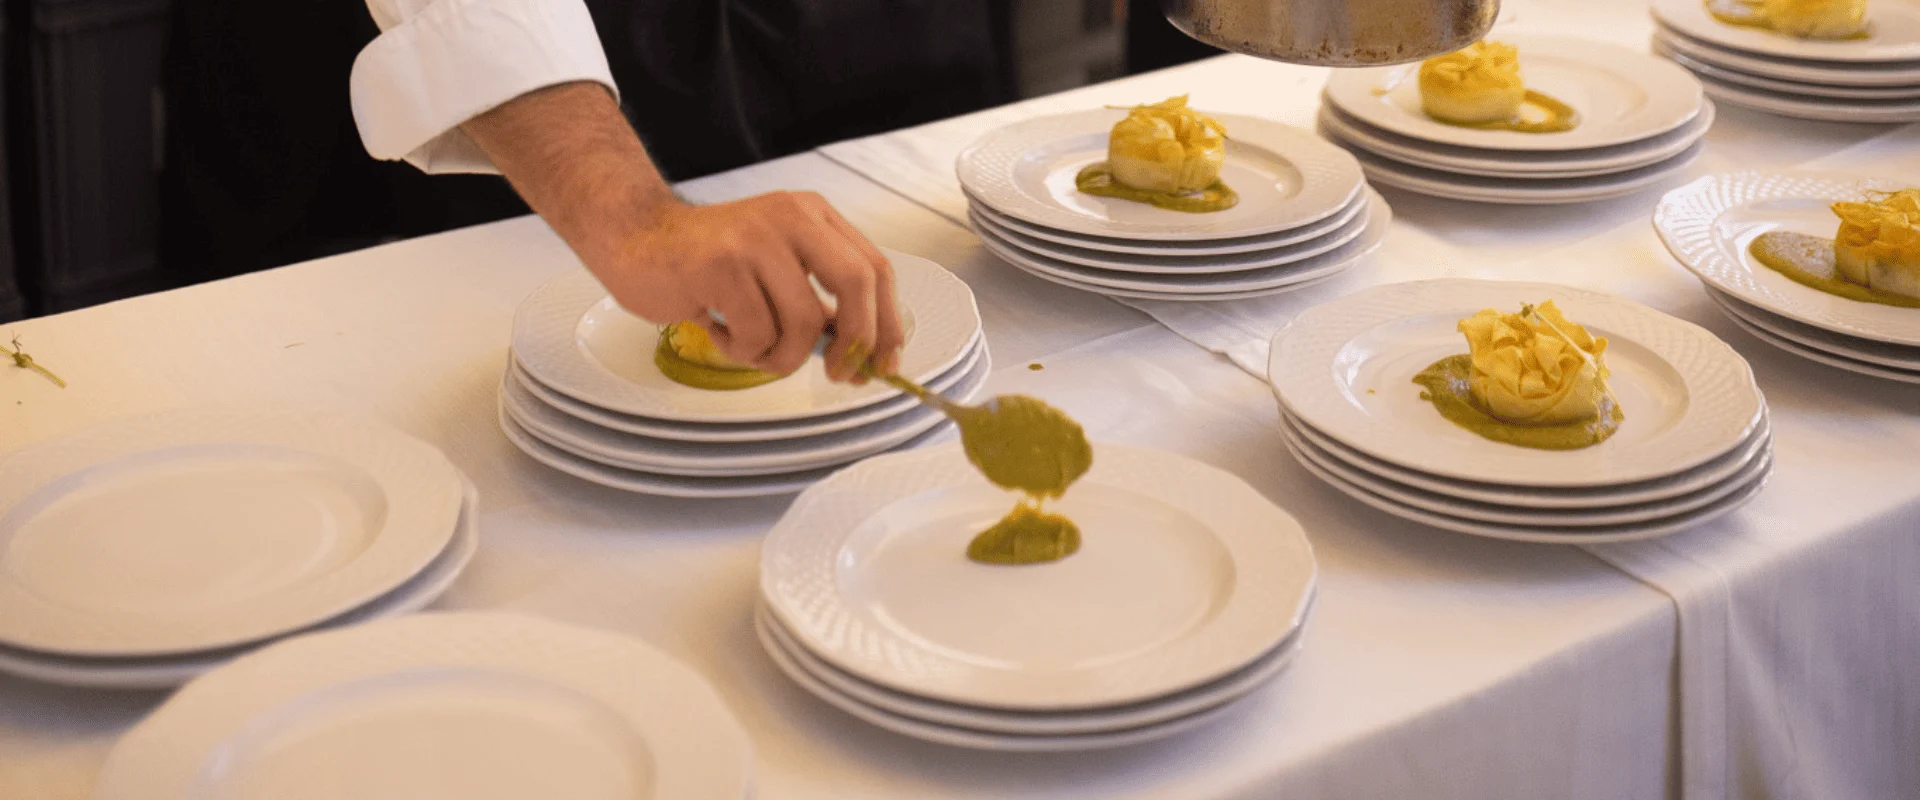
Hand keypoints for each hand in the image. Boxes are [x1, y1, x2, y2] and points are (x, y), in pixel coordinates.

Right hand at [601, 192, 903, 381]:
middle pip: (858, 284)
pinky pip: (757, 333)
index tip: (882, 362)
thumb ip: (818, 300)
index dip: (887, 323)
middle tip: (838, 373)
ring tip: (751, 346)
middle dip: (856, 341)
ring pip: (803, 322)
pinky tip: (720, 329)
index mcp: (814, 215)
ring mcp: (755, 237)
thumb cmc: (707, 262)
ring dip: (781, 356)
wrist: (634, 237)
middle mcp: (791, 217)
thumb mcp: (776, 268)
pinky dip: (742, 350)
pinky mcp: (720, 264)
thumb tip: (862, 353)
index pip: (875, 268)